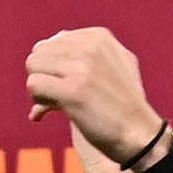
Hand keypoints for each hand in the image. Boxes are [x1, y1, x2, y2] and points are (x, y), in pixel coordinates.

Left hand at [22, 28, 157, 163]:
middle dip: (42, 76)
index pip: (52, 43)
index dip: (51, 68)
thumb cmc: (122, 107)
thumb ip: (88, 51)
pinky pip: (34, 85)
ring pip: (33, 66)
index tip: (61, 86)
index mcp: (99, 37)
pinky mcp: (73, 91)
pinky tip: (47, 114)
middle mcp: (91, 47)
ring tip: (51, 105)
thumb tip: (49, 44)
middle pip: (39, 53)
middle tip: (52, 98)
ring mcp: (82, 67)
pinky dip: (36, 101)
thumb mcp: (116, 65)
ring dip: (37, 90)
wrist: (139, 135)